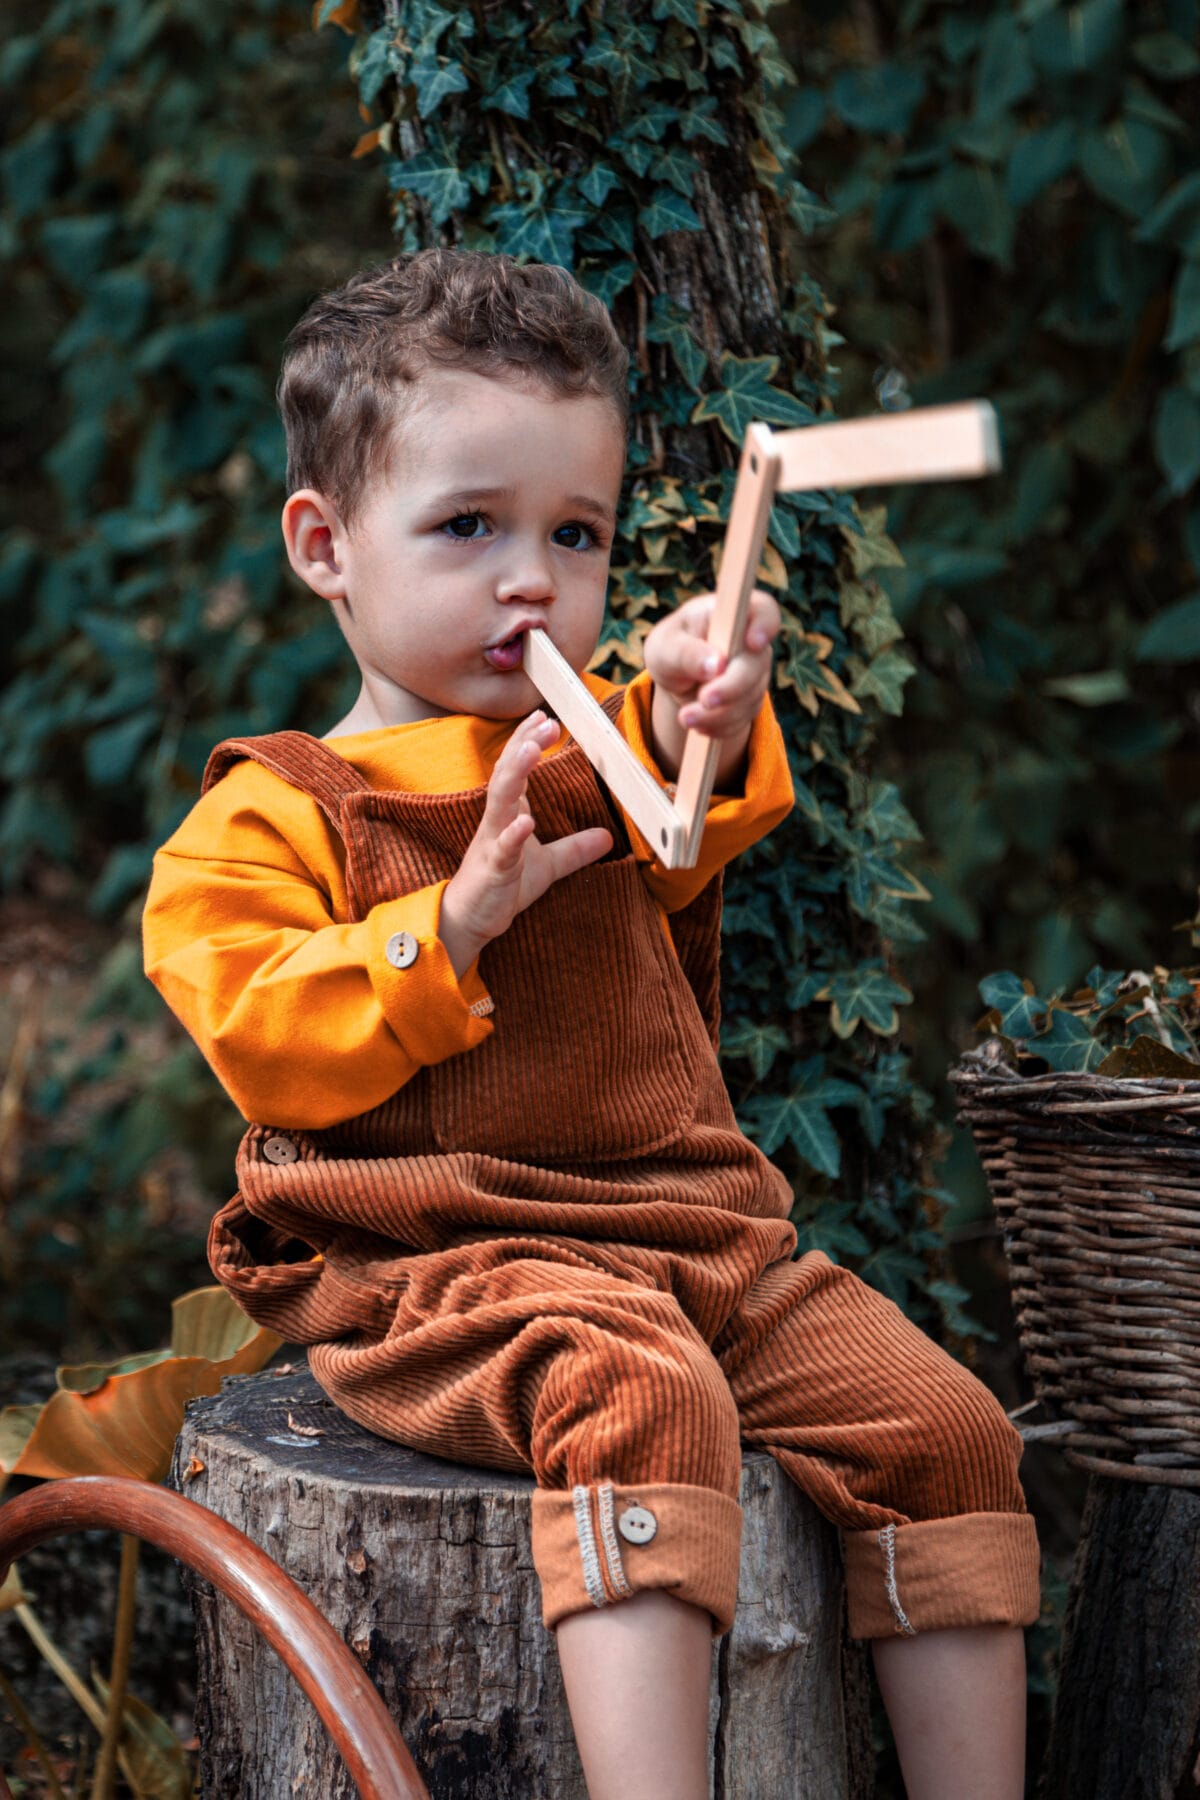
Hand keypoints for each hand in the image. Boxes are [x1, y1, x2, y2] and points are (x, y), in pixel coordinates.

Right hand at [439, 711, 612, 976]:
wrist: (470, 919)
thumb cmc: (502, 885)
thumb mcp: (548, 865)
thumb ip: (575, 849)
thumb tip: (608, 837)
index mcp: (509, 813)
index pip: (516, 769)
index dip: (527, 741)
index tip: (544, 716)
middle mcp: (497, 820)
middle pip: (508, 774)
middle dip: (524, 745)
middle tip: (546, 722)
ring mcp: (492, 842)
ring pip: (500, 802)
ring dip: (515, 775)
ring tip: (531, 750)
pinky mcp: (492, 869)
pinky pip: (503, 849)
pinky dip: (513, 834)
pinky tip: (526, 821)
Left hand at [644, 588, 780, 783]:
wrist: (674, 677)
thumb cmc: (670, 648)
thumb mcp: (665, 647)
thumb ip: (686, 652)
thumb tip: (716, 665)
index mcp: (731, 615)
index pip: (764, 610)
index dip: (765, 625)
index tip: (753, 643)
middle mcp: (750, 642)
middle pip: (756, 665)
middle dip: (730, 687)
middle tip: (704, 700)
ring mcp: (755, 673)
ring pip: (748, 697)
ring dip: (717, 714)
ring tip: (685, 717)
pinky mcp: (750, 700)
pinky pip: (742, 719)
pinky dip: (719, 725)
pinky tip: (698, 724)